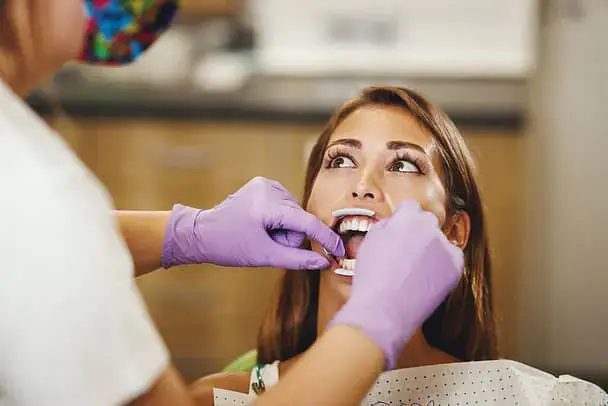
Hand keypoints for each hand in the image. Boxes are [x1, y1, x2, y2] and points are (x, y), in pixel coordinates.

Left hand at [161, 177, 344, 269]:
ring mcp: (266, 184)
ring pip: (294, 214)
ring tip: (262, 234)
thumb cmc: (229, 246)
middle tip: (269, 244)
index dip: (325, 239)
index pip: (307, 222)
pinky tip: (262, 224)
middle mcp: (269, 188)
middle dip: (290, 237)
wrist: (201, 233)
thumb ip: (298, 260)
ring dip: (284, 229)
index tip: (339, 251)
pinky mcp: (264, 184)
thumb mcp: (264, 256)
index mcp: (268, 205)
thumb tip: (325, 263)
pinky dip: (279, 220)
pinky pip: (286, 207)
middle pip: (300, 219)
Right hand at [328, 200, 463, 368]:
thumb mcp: (369, 242)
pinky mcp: (456, 266)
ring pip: (439, 242)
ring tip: (413, 271)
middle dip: (417, 233)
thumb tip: (395, 224)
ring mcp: (445, 246)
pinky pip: (451, 259)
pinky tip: (426, 278)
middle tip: (405, 253)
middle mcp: (429, 227)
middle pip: (426, 222)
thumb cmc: (372, 279)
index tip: (400, 232)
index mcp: (407, 218)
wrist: (384, 311)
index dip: (402, 220)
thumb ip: (386, 226)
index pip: (410, 207)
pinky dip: (443, 265)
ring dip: (430, 250)